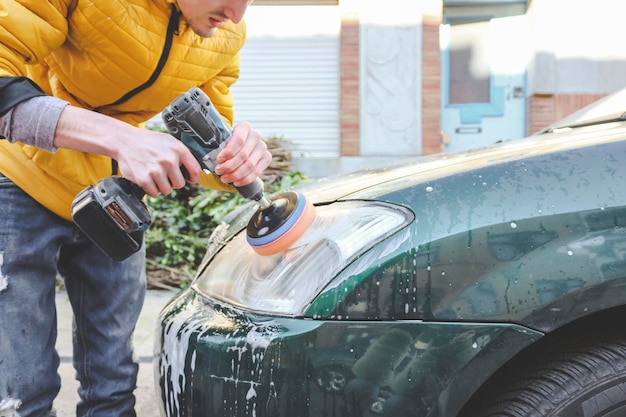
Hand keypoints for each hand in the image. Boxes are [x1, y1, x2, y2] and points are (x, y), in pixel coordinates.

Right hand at [53, 106, 201, 196]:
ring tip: (155, 175)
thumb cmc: (149, 142)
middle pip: (180, 184)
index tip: (190, 179)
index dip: (194, 178)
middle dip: (173, 181)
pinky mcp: (144, 179)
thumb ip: (183, 156)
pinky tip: (148, 178)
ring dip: (162, 185)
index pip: (195, 171)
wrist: (125, 141)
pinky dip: (151, 188)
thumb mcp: (170, 142)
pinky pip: (154, 192)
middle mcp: (169, 160)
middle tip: (166, 175)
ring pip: (167, 190)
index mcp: (178, 150)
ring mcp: (156, 170)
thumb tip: (194, 172)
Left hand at [214, 121, 270, 185]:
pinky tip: (236, 182)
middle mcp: (255, 135)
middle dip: (229, 166)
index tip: (219, 159)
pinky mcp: (266, 158)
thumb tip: (205, 159)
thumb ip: (215, 147)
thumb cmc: (227, 144)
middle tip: (219, 171)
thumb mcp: (220, 142)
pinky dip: (245, 179)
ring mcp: (262, 147)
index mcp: (244, 127)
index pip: (239, 139)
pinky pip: (257, 171)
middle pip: (243, 154)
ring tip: (225, 178)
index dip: (229, 152)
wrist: (238, 149)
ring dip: (236, 174)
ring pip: (250, 165)